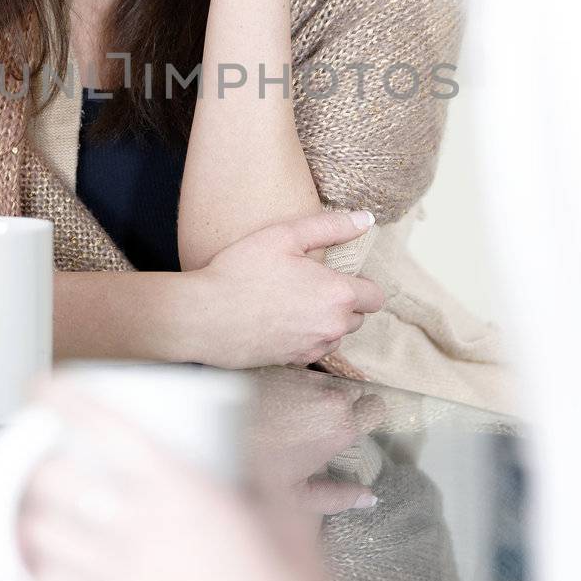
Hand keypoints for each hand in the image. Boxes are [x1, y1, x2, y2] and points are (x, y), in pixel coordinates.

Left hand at [0, 378, 346, 580]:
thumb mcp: (275, 510)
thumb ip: (256, 477)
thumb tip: (244, 452)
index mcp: (182, 486)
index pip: (104, 426)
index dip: (61, 400)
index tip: (40, 389)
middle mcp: (144, 525)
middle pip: (52, 481)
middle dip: (32, 471)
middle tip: (32, 468)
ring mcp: (121, 579)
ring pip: (41, 537)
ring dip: (26, 524)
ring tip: (27, 520)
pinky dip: (34, 577)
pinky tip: (35, 573)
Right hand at [181, 209, 384, 370]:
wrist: (204, 317)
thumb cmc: (241, 272)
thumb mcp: (284, 236)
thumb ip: (331, 227)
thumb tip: (366, 218)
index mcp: (337, 294)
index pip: (375, 296)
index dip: (361, 283)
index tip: (338, 275)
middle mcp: (333, 326)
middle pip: (359, 317)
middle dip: (344, 302)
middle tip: (311, 285)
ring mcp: (314, 347)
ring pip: (337, 334)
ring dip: (326, 321)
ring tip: (294, 303)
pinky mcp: (294, 362)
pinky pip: (315, 349)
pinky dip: (306, 337)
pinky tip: (281, 321)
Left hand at [249, 369, 387, 515]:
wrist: (208, 434)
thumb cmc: (253, 470)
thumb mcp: (297, 495)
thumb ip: (339, 496)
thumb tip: (369, 498)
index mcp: (340, 426)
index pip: (378, 407)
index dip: (367, 419)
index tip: (353, 431)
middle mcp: (328, 395)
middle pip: (353, 393)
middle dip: (344, 408)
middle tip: (319, 431)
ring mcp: (304, 378)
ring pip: (328, 382)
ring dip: (319, 398)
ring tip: (292, 422)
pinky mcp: (282, 368)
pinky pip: (302, 375)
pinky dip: (296, 388)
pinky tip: (274, 409)